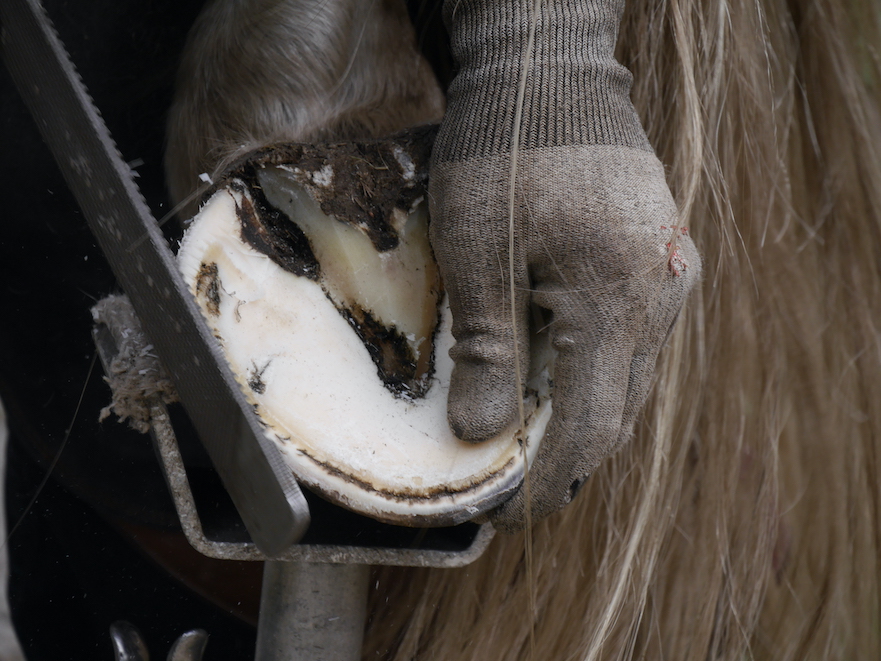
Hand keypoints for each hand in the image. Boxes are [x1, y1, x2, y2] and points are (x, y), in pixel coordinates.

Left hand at [429, 0, 699, 531]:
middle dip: (563, 461)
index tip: (501, 516)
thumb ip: (488, 348)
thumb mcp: (478, 250)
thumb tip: (482, 435)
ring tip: (523, 445)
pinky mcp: (656, 260)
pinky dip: (589, 375)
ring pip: (626, 381)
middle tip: (508, 490)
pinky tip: (550, 380)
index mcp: (620, 303)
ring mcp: (666, 278)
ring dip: (577, 419)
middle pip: (616, 414)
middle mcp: (660, 299)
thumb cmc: (505, 148)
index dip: (544, 485)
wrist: (549, 69)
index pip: (589, 430)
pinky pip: (628, 342)